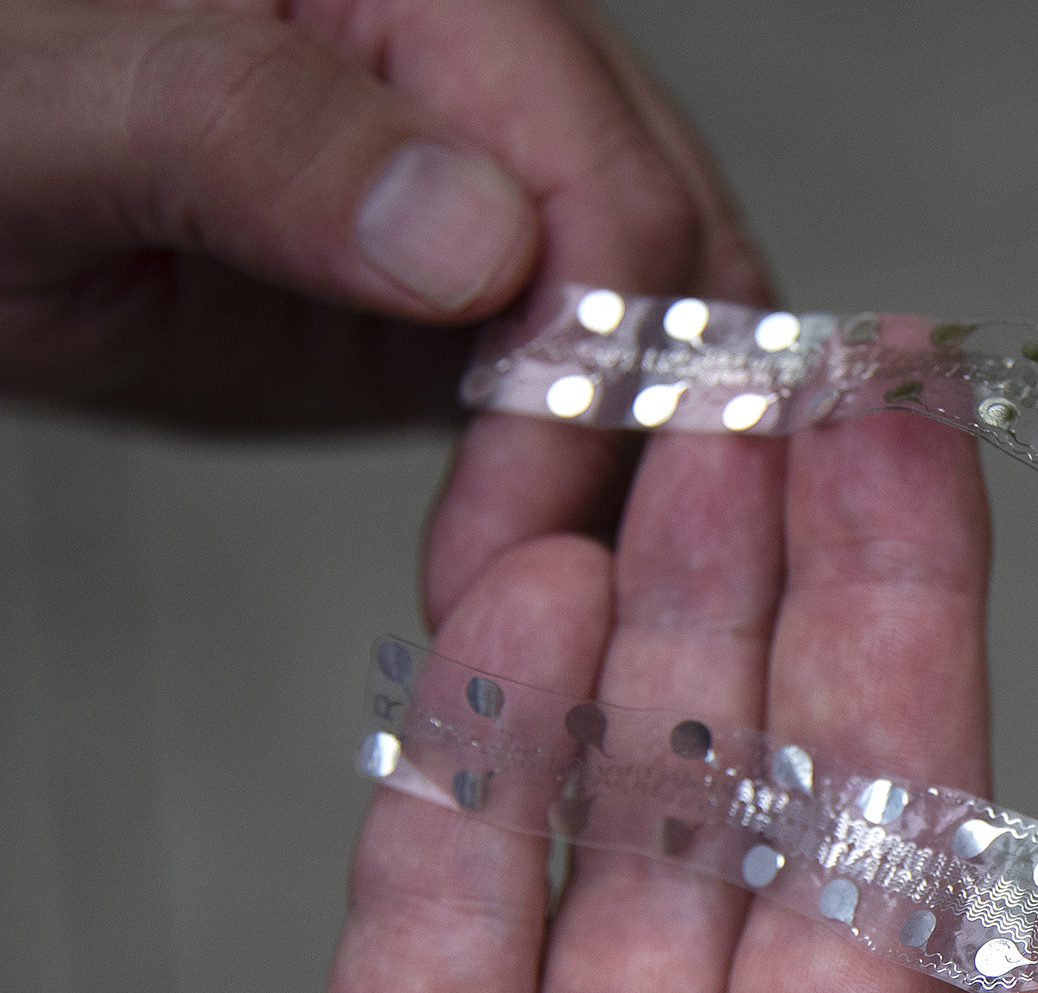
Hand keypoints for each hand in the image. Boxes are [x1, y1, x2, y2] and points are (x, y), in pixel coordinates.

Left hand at [0, 0, 767, 619]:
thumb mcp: (55, 113)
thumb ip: (257, 136)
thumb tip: (483, 237)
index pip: (601, 185)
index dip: (585, 374)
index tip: (506, 526)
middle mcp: (489, 59)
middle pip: (677, 252)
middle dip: (627, 436)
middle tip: (528, 589)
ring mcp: (498, 166)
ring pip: (676, 315)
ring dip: (630, 464)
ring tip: (529, 582)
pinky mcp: (480, 271)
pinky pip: (604, 364)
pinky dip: (591, 468)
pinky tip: (525, 546)